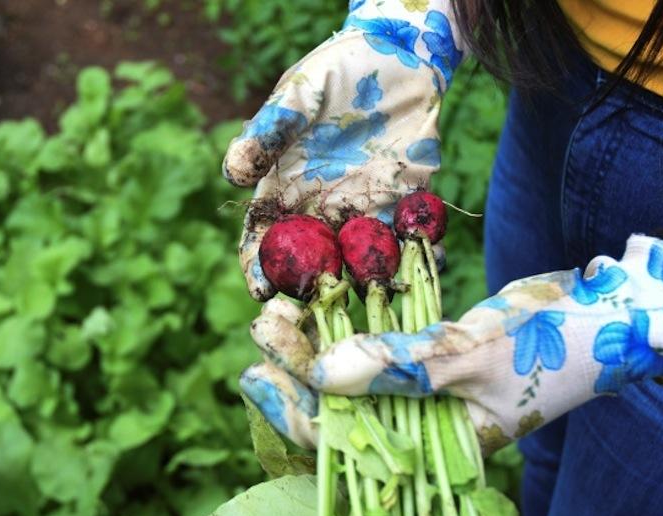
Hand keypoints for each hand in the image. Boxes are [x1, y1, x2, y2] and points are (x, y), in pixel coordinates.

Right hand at [224, 0, 464, 299]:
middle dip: (314, 294)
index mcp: (286, 194)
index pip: (263, 242)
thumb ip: (269, 132)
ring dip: (370, 284)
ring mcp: (366, 215)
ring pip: (362, 264)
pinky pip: (413, 241)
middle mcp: (322, 214)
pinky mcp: (408, 206)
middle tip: (321, 311)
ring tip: (379, 296)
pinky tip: (430, 261)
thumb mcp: (299, 96)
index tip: (263, 291)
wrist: (397, 56)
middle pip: (311, 267)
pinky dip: (423, 255)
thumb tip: (232, 174)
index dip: (259, 269)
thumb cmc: (336, 73)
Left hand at [241, 235, 662, 452]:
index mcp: (435, 451)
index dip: (295, 412)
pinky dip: (357, 321)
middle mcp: (424, 429)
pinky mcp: (434, 358)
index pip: (344, 444)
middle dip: (298, 370)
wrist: (613, 317)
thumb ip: (402, 369)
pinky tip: (326, 295)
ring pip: (357, 373)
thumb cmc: (555, 347)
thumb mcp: (474, 356)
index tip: (255, 374)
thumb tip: (324, 374)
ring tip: (281, 308)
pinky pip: (383, 344)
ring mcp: (428, 393)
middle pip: (340, 408)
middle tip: (265, 325)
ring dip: (321, 340)